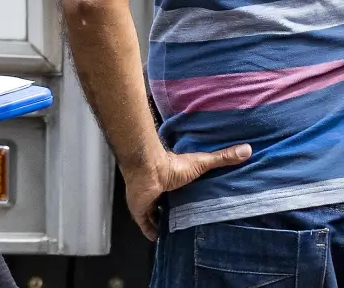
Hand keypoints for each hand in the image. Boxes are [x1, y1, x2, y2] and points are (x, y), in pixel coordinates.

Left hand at [123, 144, 251, 240]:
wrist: (148, 171)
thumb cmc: (173, 166)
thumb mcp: (201, 162)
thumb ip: (222, 158)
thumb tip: (248, 149)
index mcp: (171, 180)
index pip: (178, 191)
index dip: (184, 198)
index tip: (194, 206)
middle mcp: (159, 190)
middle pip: (166, 203)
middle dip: (173, 211)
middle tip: (186, 224)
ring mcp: (148, 200)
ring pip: (154, 214)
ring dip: (162, 222)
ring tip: (174, 235)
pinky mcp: (139, 211)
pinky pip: (145, 224)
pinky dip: (150, 231)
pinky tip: (157, 239)